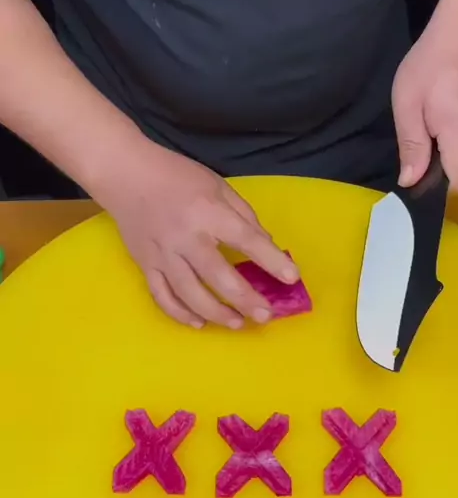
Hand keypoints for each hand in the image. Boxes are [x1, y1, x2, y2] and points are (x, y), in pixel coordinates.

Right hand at [99, 140, 298, 328]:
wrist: (125, 174)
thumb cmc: (178, 177)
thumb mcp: (219, 186)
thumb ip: (244, 217)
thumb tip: (266, 247)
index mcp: (208, 212)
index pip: (246, 239)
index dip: (271, 260)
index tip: (291, 278)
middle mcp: (186, 237)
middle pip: (217, 275)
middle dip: (245, 299)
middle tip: (266, 315)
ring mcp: (163, 254)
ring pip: (190, 294)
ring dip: (216, 313)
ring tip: (237, 323)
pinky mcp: (146, 265)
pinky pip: (163, 297)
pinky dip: (181, 314)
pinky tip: (200, 323)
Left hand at [392, 0, 457, 190]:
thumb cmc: (432, 62)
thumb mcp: (408, 103)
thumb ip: (411, 145)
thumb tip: (410, 181)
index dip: (442, 190)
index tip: (422, 181)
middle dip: (447, 176)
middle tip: (421, 160)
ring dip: (453, 159)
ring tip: (431, 141)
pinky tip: (442, 129)